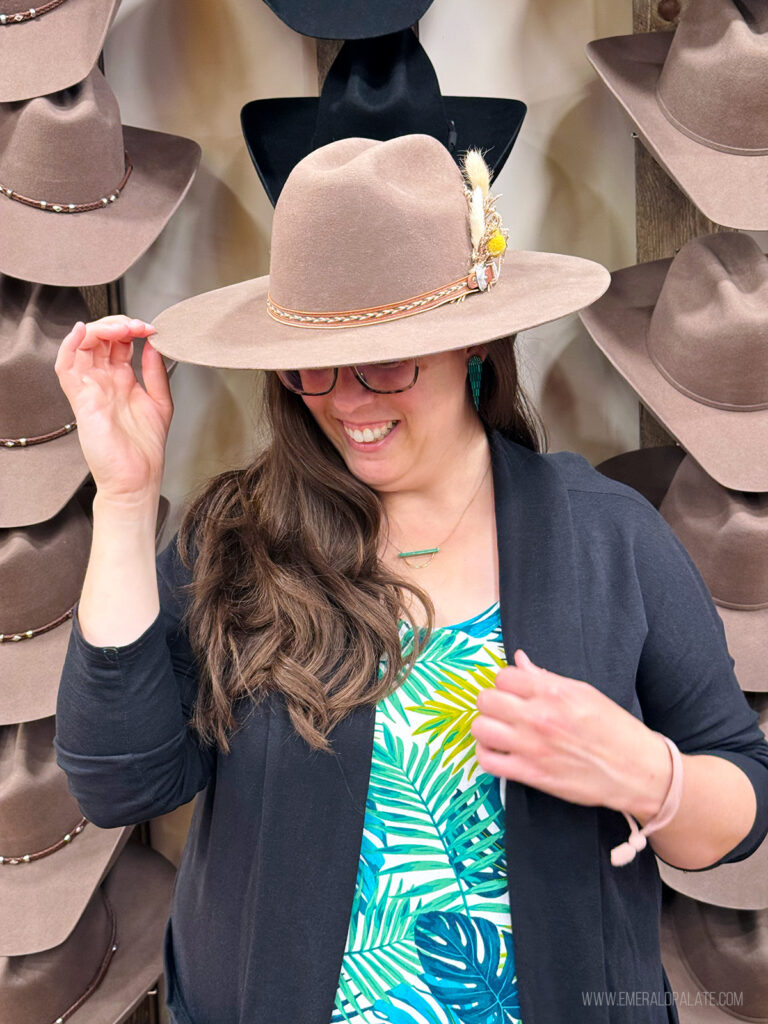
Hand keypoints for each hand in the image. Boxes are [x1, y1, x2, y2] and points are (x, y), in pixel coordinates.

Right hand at [54, 316, 172, 503]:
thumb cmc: (145, 451)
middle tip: (138, 326)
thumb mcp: (160, 402)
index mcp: (122, 382)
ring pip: (82, 346)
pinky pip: (66, 366)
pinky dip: (70, 345)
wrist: (136, 479)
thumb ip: (156, 372)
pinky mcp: (81, 399)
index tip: (151, 328)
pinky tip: (83, 332)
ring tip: (121, 328)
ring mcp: (90, 389)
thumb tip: (154, 345)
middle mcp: (104, 382)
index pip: (119, 343)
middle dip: (118, 324)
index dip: (132, 329)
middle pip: (100, 339)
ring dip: (99, 329)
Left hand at [471, 650, 671, 819]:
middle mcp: (539, 717)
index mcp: (553, 692)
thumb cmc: (614, 728)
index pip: (504, 676)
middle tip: (503, 709)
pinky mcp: (531, 774)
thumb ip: (546, 677)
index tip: (512, 690)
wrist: (636, 769)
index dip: (505, 682)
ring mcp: (532, 747)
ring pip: (480, 728)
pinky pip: (488, 762)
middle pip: (486, 699)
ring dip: (485, 727)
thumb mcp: (584, 692)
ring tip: (497, 729)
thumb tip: (520, 660)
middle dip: (491, 702)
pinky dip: (486, 755)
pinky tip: (498, 751)